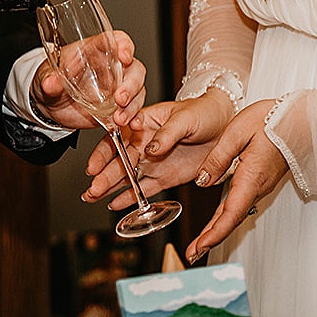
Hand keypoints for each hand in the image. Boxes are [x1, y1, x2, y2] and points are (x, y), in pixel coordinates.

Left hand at [32, 30, 146, 130]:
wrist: (50, 105)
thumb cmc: (51, 79)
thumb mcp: (46, 77)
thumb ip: (49, 80)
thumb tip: (50, 83)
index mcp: (95, 51)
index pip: (116, 40)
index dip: (124, 45)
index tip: (123, 56)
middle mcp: (111, 67)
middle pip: (134, 67)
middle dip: (131, 83)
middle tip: (120, 98)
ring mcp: (117, 87)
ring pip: (137, 89)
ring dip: (132, 104)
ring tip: (119, 118)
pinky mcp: (118, 106)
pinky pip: (134, 109)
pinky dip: (135, 116)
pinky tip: (132, 124)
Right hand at [82, 92, 233, 209]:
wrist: (225, 125)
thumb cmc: (203, 112)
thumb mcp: (184, 118)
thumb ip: (167, 134)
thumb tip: (151, 149)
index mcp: (144, 122)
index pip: (118, 137)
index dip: (104, 152)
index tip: (94, 166)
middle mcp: (145, 143)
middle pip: (119, 160)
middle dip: (104, 176)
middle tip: (92, 189)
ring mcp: (154, 161)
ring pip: (127, 177)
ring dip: (110, 188)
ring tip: (92, 198)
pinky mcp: (165, 176)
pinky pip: (145, 188)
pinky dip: (130, 197)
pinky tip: (115, 204)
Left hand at [183, 99, 287, 262]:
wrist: (304, 119)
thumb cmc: (274, 120)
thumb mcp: (237, 131)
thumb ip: (217, 157)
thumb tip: (202, 181)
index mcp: (251, 177)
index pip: (230, 214)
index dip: (213, 235)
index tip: (198, 249)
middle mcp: (257, 187)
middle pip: (231, 220)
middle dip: (211, 239)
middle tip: (192, 255)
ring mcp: (260, 185)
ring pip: (235, 213)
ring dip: (217, 230)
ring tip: (198, 243)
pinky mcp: (260, 180)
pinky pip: (240, 203)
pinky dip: (225, 217)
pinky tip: (215, 220)